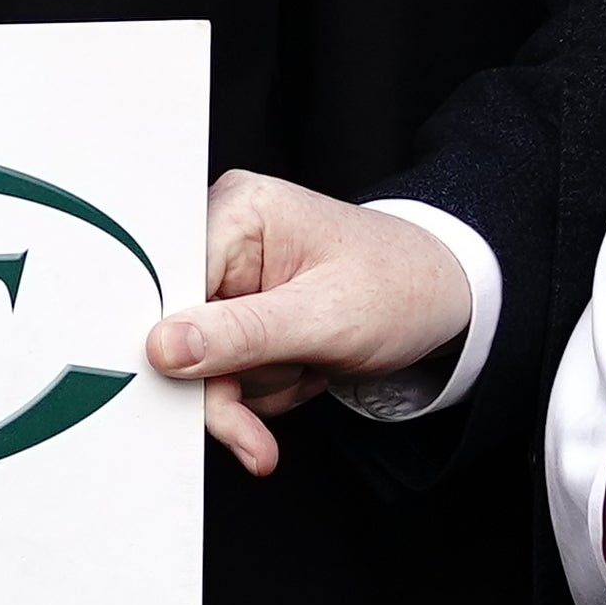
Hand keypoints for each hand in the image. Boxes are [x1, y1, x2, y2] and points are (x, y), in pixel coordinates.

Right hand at [150, 172, 474, 476]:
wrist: (444, 299)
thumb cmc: (399, 289)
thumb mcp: (324, 319)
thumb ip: (241, 336)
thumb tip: (161, 348)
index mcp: (238, 211)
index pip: (171, 284)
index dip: (181, 344)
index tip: (214, 390)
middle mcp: (224, 235)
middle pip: (179, 329)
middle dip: (234, 376)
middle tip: (280, 393)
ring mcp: (230, 275)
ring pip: (201, 360)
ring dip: (257, 384)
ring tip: (311, 362)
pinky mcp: (240, 309)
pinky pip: (222, 369)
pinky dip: (262, 387)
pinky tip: (303, 369)